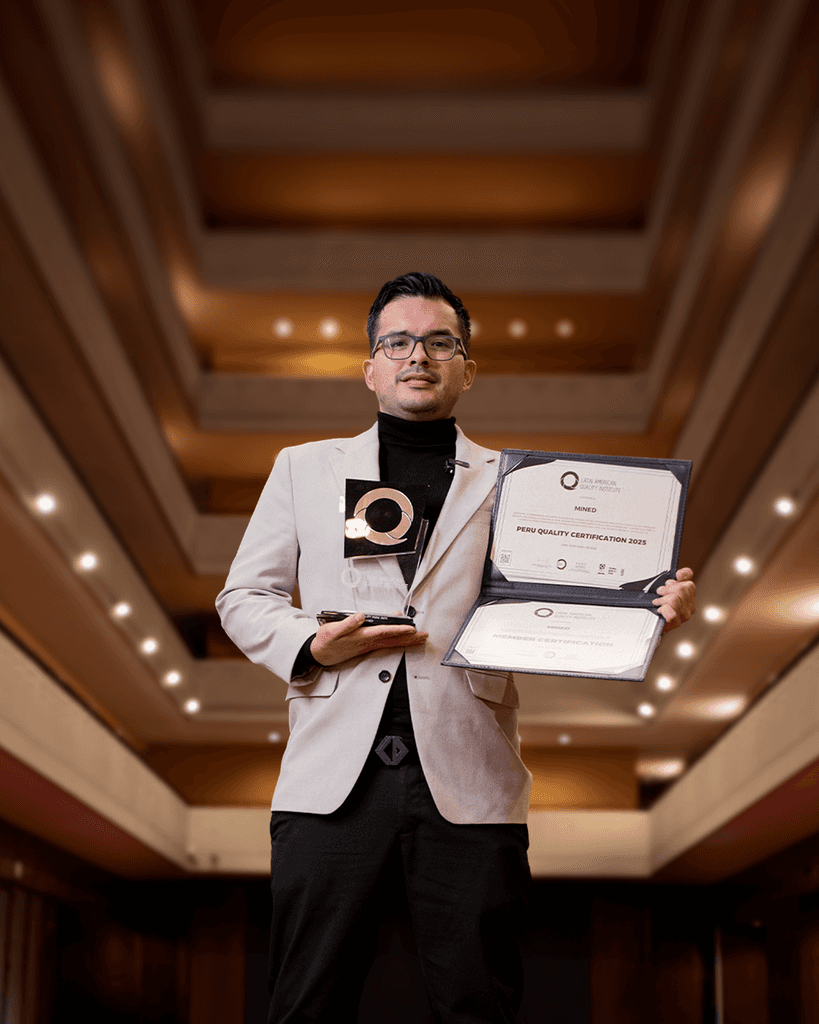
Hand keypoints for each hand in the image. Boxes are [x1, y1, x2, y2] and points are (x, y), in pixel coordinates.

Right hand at [310, 612, 427, 666]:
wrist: (319, 654)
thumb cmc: (326, 641)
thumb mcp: (332, 630)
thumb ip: (347, 624)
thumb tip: (360, 617)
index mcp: (361, 636)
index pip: (383, 632)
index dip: (398, 629)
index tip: (410, 628)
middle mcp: (367, 642)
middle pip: (392, 640)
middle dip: (409, 638)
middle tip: (424, 636)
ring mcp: (367, 646)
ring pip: (390, 642)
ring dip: (405, 640)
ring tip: (418, 637)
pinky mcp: (366, 646)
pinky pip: (385, 643)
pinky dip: (395, 639)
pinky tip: (400, 636)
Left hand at [653, 567, 696, 632]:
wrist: (653, 623)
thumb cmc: (658, 604)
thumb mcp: (662, 589)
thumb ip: (670, 580)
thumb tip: (679, 575)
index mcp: (688, 591)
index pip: (689, 574)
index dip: (681, 574)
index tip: (670, 579)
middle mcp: (690, 603)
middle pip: (682, 589)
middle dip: (667, 589)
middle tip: (659, 592)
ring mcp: (685, 614)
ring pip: (675, 600)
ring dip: (662, 600)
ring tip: (657, 602)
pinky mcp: (677, 623)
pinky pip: (671, 613)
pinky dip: (663, 610)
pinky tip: (659, 610)